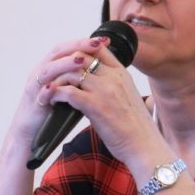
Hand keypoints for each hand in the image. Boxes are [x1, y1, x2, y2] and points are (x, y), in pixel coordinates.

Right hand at [6, 37, 108, 145]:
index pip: (68, 48)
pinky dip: (48, 90)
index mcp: (51, 67)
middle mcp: (41, 72)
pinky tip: (56, 87)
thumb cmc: (53, 109)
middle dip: (77, 47)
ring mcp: (35, 86)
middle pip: (58, 53)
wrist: (32, 130)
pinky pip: (40, 94)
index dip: (84, 42)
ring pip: (48, 70)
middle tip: (95, 43)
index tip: (103, 40)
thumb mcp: (68, 88)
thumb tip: (100, 66)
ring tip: (81, 60)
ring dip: (64, 64)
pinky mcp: (33, 103)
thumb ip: (78, 76)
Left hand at [41, 39, 163, 165]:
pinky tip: (53, 100)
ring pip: (71, 72)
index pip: (98, 49)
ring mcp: (104, 90)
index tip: (70, 61)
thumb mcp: (130, 96)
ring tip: (50, 88)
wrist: (144, 145)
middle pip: (81, 56)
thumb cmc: (137, 127)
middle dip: (64, 63)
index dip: (81, 51)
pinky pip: (68, 92)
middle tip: (54, 74)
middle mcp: (113, 77)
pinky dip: (56, 94)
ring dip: (57, 79)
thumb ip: (116, 85)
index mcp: (122, 73)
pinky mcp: (94, 106)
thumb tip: (101, 83)